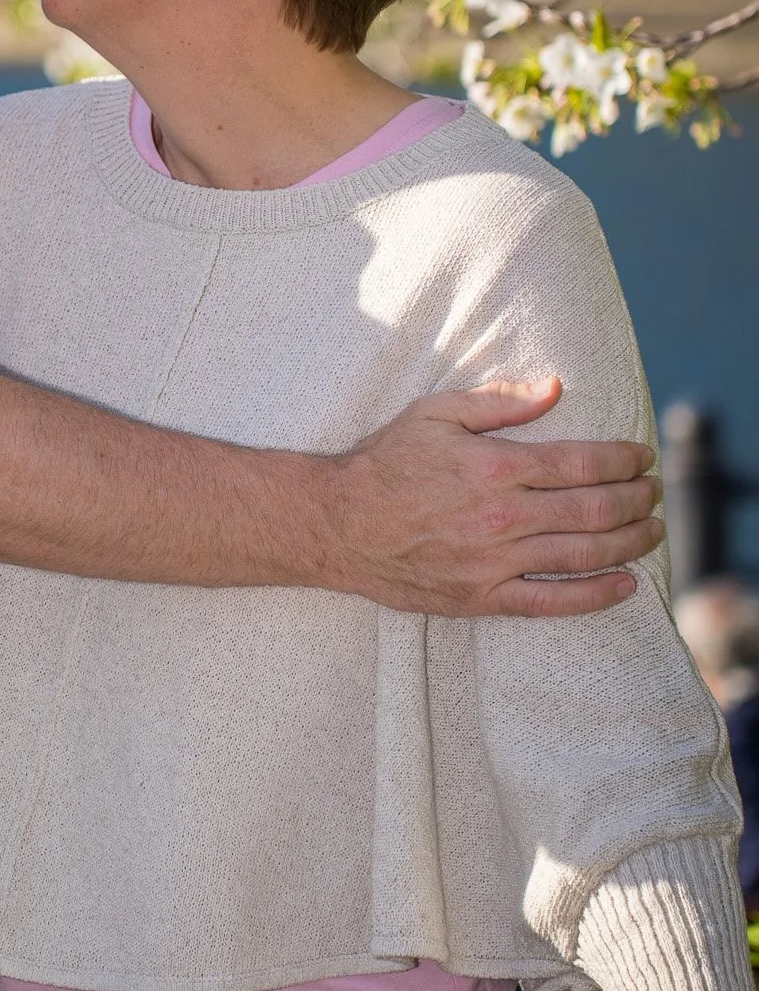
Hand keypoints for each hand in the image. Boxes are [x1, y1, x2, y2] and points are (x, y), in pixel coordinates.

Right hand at [329, 377, 662, 617]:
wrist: (336, 524)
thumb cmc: (383, 464)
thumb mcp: (434, 414)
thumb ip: (499, 402)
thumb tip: (555, 388)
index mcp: (495, 466)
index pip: (583, 463)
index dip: (623, 460)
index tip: (641, 458)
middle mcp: (502, 516)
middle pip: (595, 509)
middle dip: (637, 499)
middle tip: (654, 492)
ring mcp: (494, 561)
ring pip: (585, 554)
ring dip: (630, 543)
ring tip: (651, 531)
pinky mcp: (482, 597)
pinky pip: (552, 601)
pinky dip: (596, 595)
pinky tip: (624, 585)